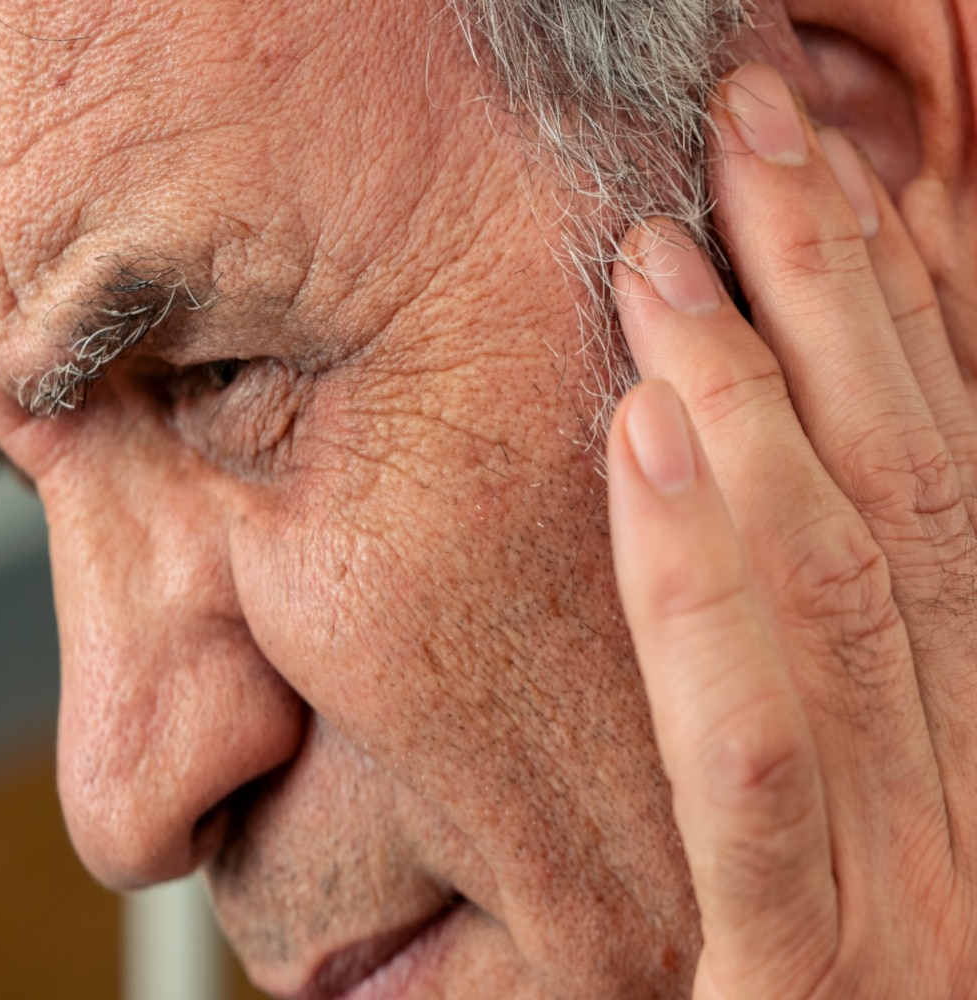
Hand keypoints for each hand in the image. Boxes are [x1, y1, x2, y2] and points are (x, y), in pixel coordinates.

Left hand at [607, 63, 976, 997]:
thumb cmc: (830, 972)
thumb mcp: (833, 790)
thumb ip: (806, 645)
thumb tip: (755, 457)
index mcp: (976, 725)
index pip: (945, 466)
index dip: (906, 301)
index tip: (835, 170)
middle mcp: (968, 778)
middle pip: (903, 485)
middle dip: (832, 293)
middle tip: (749, 136)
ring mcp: (906, 882)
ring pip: (842, 589)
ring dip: (756, 399)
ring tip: (661, 260)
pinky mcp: (804, 976)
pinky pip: (750, 762)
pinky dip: (702, 595)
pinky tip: (638, 442)